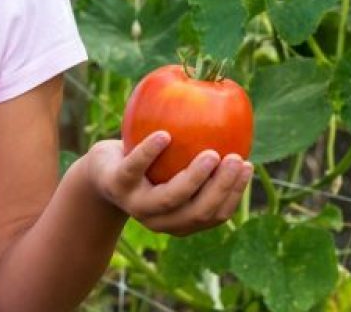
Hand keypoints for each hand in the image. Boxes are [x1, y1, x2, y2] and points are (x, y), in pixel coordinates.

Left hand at [83, 132, 252, 236]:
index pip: (216, 214)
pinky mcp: (117, 184)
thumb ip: (204, 160)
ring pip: (170, 198)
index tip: (247, 165)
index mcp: (181, 221)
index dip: (235, 193)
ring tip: (211, 153)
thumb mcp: (177, 166)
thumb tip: (241, 130)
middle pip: (198, 212)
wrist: (102, 172)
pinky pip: (135, 168)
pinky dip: (150, 152)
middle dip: (221, 187)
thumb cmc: (151, 167)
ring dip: (194, 177)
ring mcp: (137, 205)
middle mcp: (161, 220)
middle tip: (235, 159)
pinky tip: (164, 136)